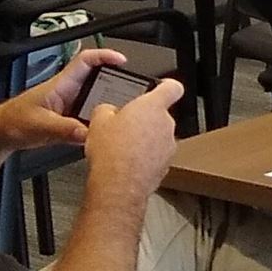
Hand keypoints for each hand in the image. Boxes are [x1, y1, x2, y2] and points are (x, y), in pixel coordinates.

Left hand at [0, 47, 123, 150]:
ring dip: (108, 107)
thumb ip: (64, 129)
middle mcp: (69, 93)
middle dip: (117, 83)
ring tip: (122, 114)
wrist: (0, 135)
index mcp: (62, 84)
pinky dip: (99, 127)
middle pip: (100, 80)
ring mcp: (70, 107)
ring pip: (97, 102)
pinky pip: (91, 121)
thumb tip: (87, 132)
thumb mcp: (40, 125)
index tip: (122, 60)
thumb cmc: (12, 121)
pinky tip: (103, 135)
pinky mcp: (69, 122)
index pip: (87, 60)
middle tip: (133, 90)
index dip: (106, 55)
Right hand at [81, 75, 185, 196]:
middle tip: (124, 127)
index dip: (166, 86)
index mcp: (153, 107)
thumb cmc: (112, 152)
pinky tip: (127, 163)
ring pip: (158, 137)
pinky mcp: (165, 166)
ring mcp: (168, 146)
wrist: (119, 185)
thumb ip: (107, 109)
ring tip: (122, 148)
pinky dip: (145, 157)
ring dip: (144, 140)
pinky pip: (156, 156)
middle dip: (144, 120)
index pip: (172, 87)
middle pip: (159, 116)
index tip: (161, 87)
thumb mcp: (99, 120)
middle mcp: (167, 124)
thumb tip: (108, 112)